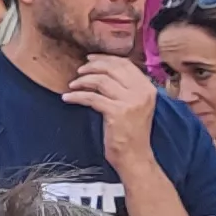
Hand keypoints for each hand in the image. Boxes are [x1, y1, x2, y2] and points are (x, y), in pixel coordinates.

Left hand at [60, 53, 160, 169]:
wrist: (135, 157)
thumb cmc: (131, 133)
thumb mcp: (135, 106)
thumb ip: (126, 89)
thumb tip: (104, 71)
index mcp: (147, 88)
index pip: (125, 64)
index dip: (106, 59)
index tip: (90, 59)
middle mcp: (142, 92)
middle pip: (113, 69)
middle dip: (93, 66)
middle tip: (79, 70)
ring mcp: (130, 102)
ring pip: (101, 81)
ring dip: (83, 81)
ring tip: (72, 85)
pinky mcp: (117, 113)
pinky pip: (92, 98)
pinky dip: (76, 96)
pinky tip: (68, 98)